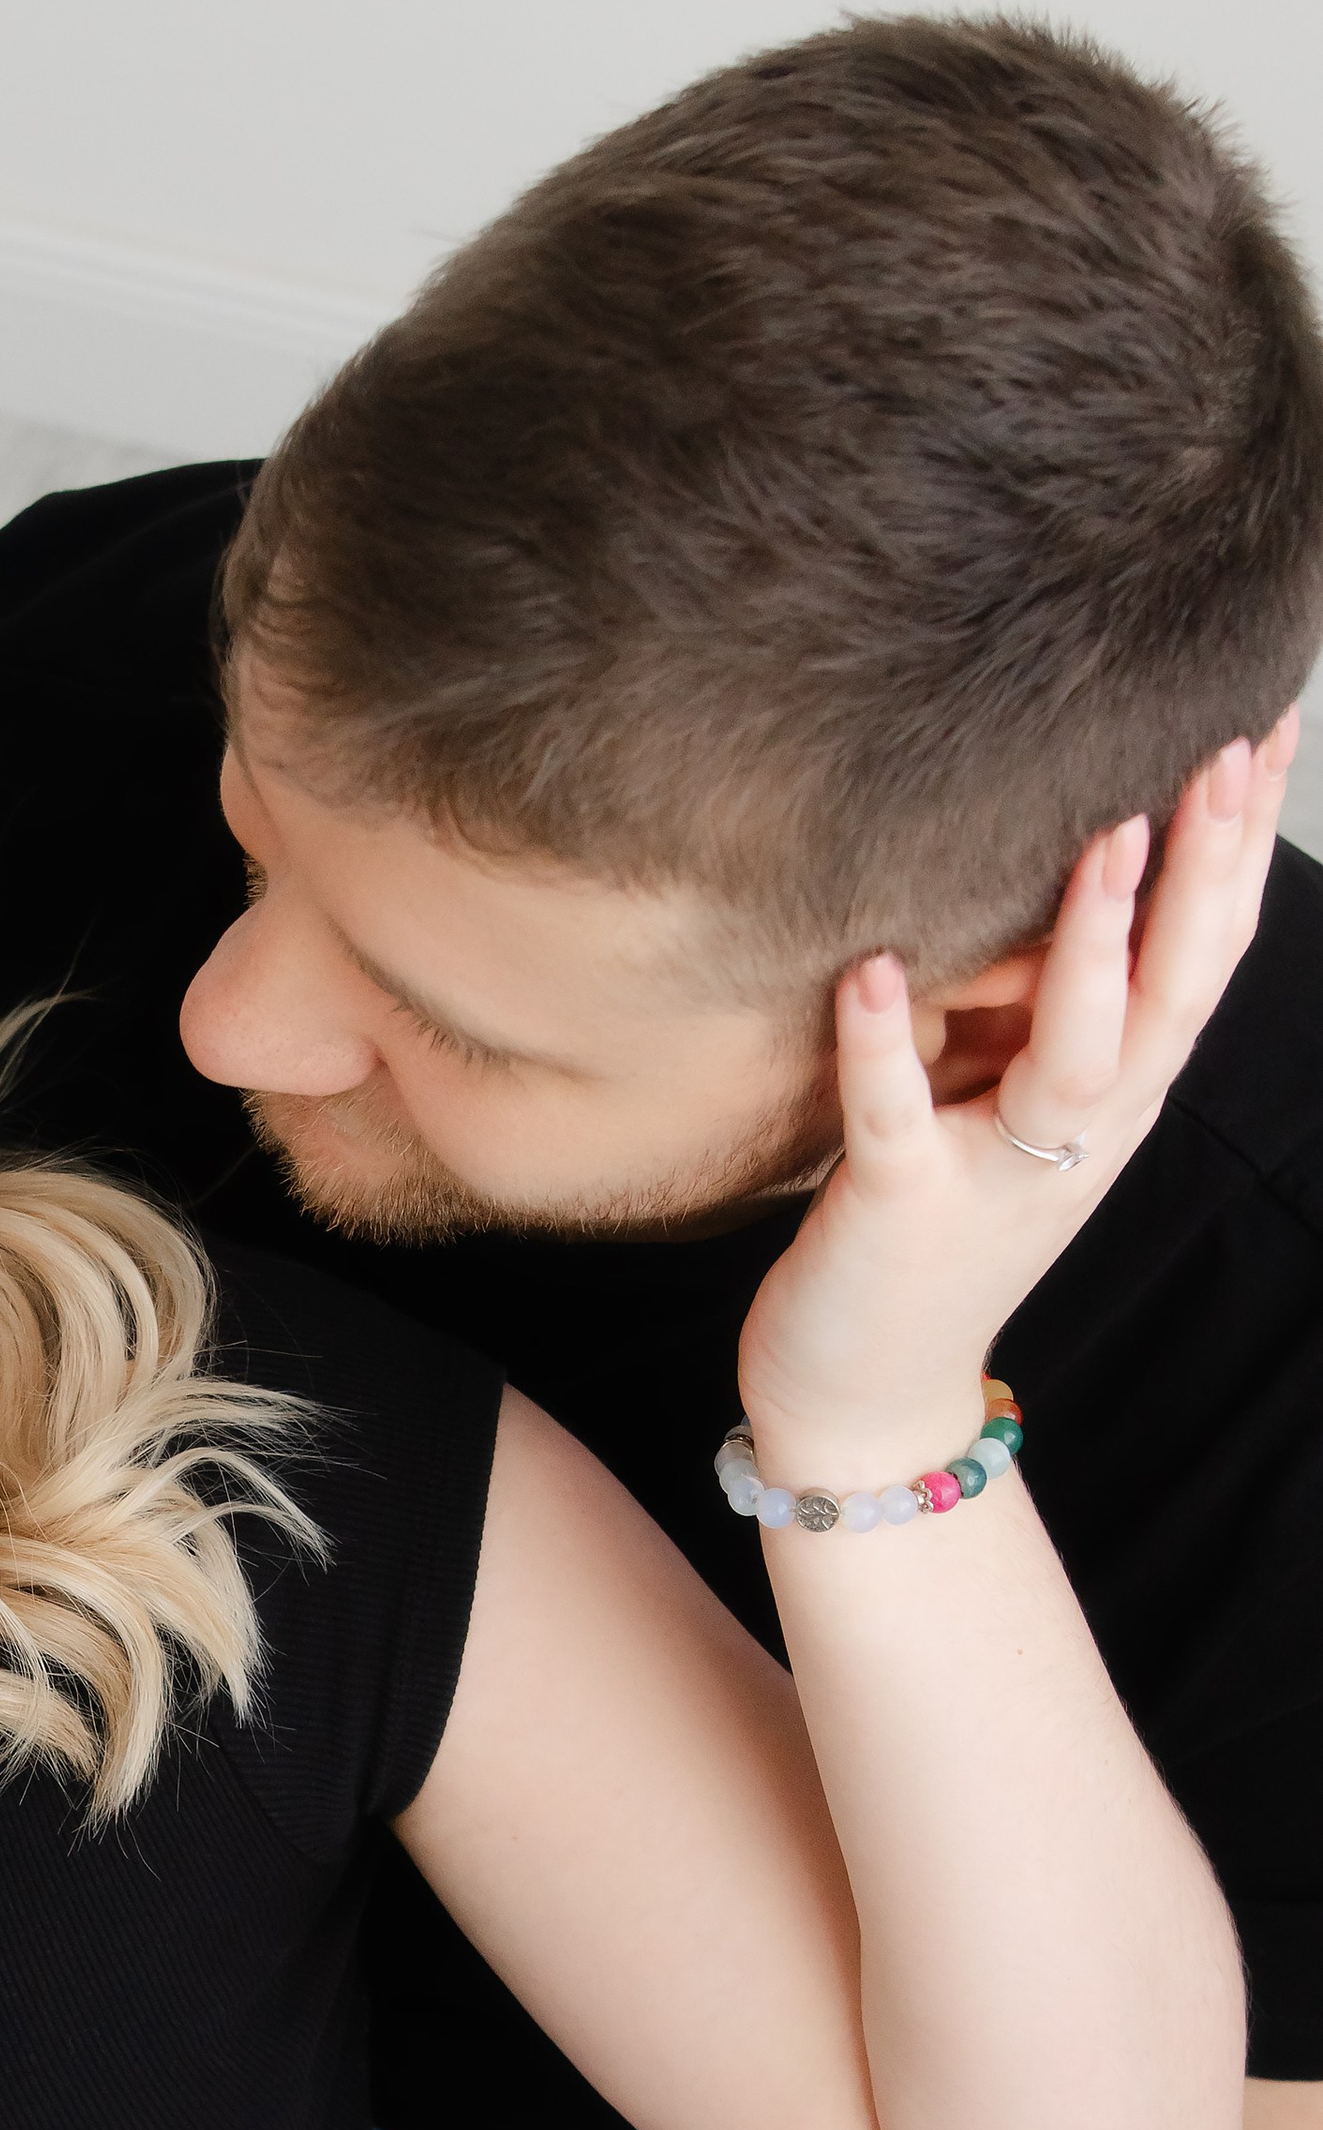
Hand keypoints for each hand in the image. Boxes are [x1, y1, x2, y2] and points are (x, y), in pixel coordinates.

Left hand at [737, 716, 1296, 1475]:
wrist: (866, 1402)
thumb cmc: (930, 1236)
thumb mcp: (1010, 1109)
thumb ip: (1037, 1011)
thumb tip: (1057, 871)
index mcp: (1115, 1101)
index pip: (1201, 960)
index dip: (1238, 851)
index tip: (1264, 727)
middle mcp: (1081, 1136)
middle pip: (1172, 993)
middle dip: (1204, 873)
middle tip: (1225, 748)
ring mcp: (997, 1174)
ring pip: (1074, 1055)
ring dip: (1094, 946)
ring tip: (1106, 835)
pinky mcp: (898, 1210)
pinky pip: (896, 1119)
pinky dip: (885, 1043)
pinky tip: (873, 969)